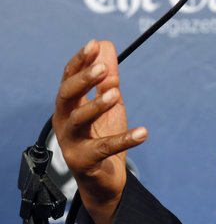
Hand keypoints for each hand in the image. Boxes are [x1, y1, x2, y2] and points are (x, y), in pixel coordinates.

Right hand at [52, 39, 147, 223]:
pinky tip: (143, 132)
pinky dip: (124, 139)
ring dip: (97, 106)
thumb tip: (106, 45)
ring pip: (78, 122)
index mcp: (69, 106)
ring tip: (116, 93)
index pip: (69, 78)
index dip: (80, 61)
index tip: (93, 44)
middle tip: (103, 68)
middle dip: (83, 80)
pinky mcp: (84, 162)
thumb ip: (107, 78)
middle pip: (66, 97)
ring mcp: (71, 143)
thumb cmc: (101, 135)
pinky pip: (104, 148)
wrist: (103, 179)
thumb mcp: (108, 103)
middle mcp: (64, 122)